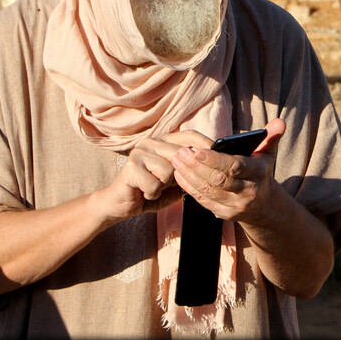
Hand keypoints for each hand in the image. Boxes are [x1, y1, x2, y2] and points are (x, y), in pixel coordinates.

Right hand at [94, 130, 211, 224]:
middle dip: (180, 175)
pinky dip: (152, 194)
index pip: (190, 135)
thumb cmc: (150, 190)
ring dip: (164, 186)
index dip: (206, 146)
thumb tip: (213, 166)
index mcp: (164, 141)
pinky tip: (144, 192)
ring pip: (170, 170)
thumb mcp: (175, 180)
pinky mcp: (131, 166)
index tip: (219, 158)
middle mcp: (152, 142)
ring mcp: (140, 151)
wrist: (121, 204)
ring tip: (153, 187)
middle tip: (167, 184)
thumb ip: (189, 171)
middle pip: (182, 154)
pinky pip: (155, 184)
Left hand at [170, 119, 285, 223]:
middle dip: (197, 166)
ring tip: (176, 160)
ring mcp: (235, 205)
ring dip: (189, 175)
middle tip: (180, 152)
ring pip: (208, 191)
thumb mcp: (269, 154)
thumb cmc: (261, 172)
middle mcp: (248, 191)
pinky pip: (203, 200)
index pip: (235, 166)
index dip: (215, 160)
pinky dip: (189, 187)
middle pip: (218, 180)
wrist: (264, 205)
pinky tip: (179, 174)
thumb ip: (272, 136)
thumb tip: (279, 122)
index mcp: (258, 173)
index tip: (197, 150)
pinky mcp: (224, 214)